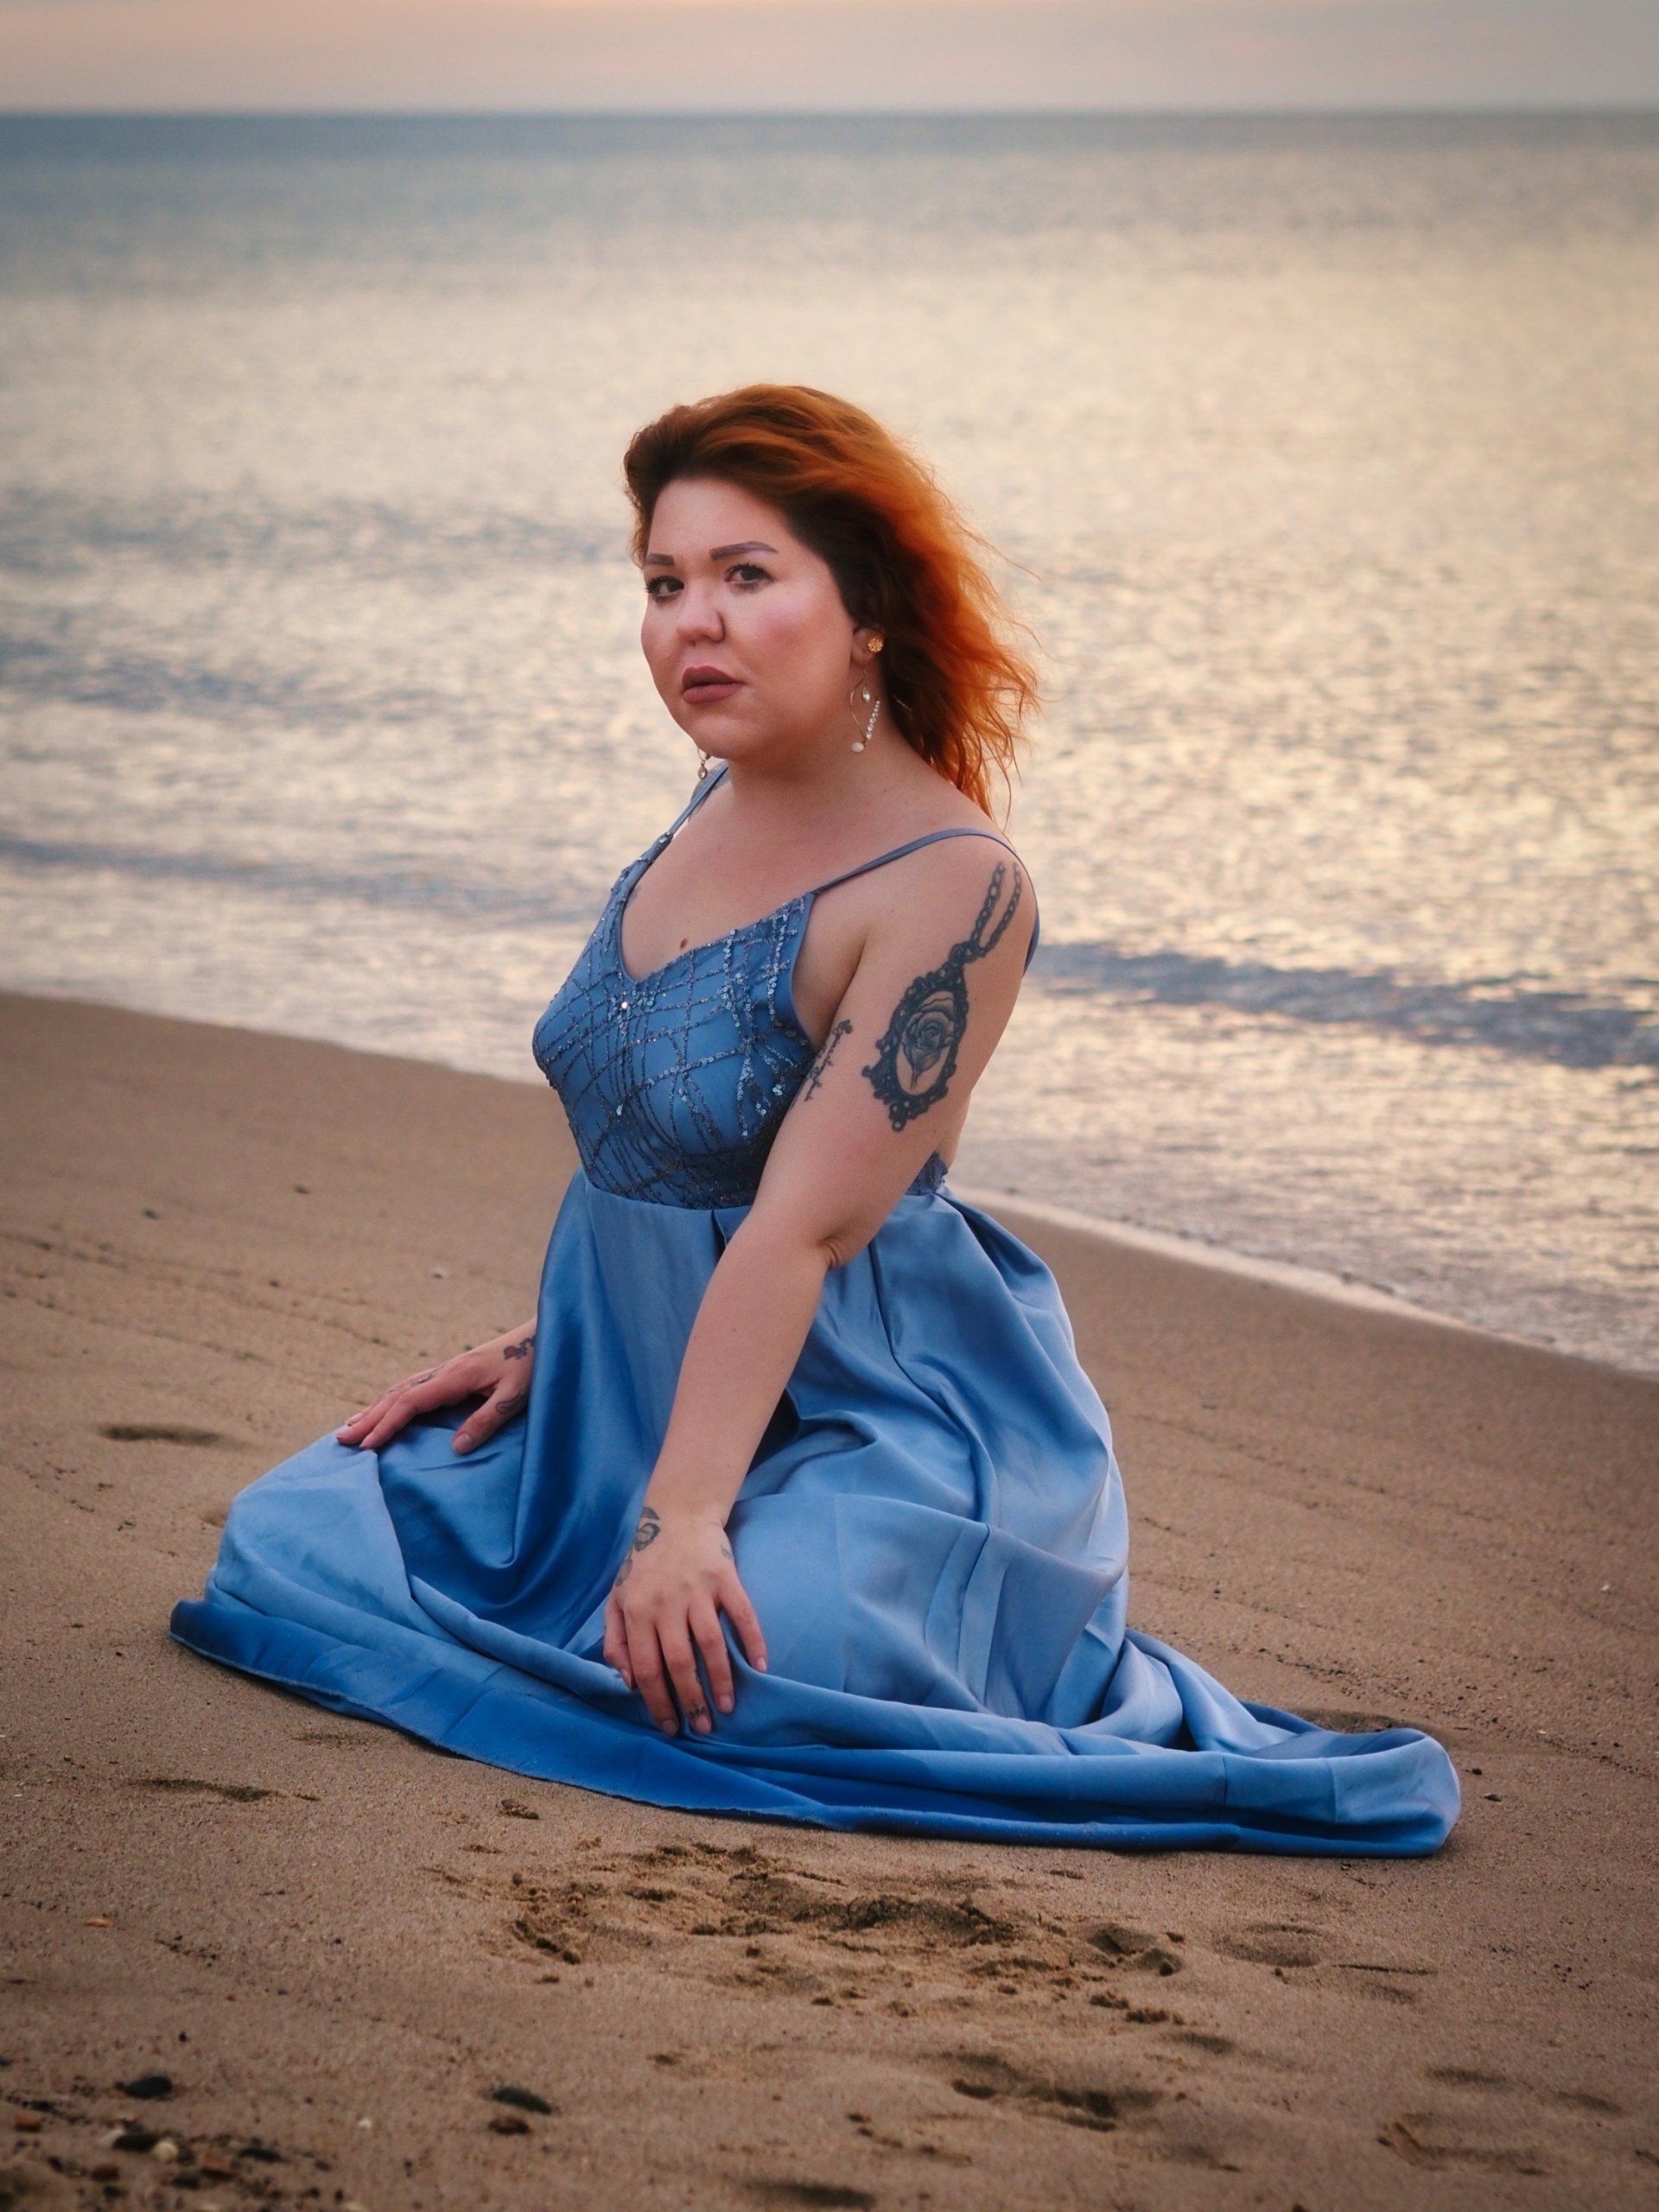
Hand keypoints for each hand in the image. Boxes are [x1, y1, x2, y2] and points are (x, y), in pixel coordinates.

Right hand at [333, 1320, 536, 1456]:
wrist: (544, 1335)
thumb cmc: (533, 1365)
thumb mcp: (515, 1396)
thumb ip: (486, 1420)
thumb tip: (455, 1448)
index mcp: (455, 1376)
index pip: (410, 1402)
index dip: (387, 1424)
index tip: (367, 1445)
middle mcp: (445, 1371)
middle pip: (397, 1395)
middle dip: (368, 1418)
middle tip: (340, 1440)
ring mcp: (447, 1370)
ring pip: (401, 1389)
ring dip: (375, 1409)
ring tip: (350, 1427)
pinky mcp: (453, 1372)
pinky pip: (414, 1387)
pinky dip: (392, 1400)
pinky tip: (385, 1409)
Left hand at [603, 1504, 768, 1735]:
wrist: (677, 1515)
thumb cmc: (644, 1565)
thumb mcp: (617, 1599)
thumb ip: (616, 1641)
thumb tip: (628, 1683)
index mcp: (637, 1611)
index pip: (646, 1668)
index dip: (658, 1702)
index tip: (671, 1727)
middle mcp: (666, 1603)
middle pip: (679, 1662)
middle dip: (691, 1701)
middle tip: (703, 1729)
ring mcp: (697, 1590)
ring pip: (710, 1644)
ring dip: (719, 1680)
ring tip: (727, 1706)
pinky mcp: (725, 1577)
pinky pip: (742, 1614)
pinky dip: (753, 1641)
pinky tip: (761, 1666)